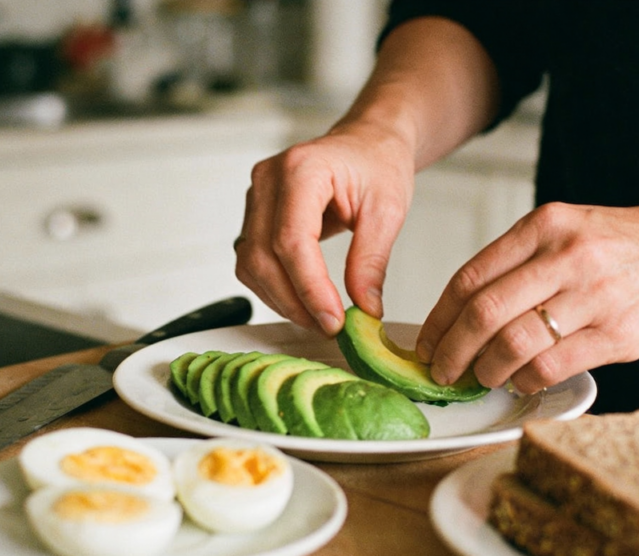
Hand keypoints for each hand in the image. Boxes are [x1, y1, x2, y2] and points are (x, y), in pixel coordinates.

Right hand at [235, 121, 415, 334]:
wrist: (366, 144)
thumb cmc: (378, 165)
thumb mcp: (388, 210)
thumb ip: (372, 260)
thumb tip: (364, 308)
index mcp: (302, 169)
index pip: (292, 240)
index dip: (309, 287)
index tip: (334, 320)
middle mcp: (268, 180)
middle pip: (263, 256)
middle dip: (295, 301)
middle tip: (331, 328)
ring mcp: (255, 197)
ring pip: (251, 264)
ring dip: (282, 300)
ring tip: (321, 319)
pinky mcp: (254, 215)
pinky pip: (252, 262)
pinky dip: (275, 288)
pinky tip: (304, 301)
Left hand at [414, 200, 638, 392]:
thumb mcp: (577, 228)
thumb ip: (527, 259)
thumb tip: (471, 308)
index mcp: (547, 224)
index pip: (471, 276)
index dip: (439, 317)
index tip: (427, 340)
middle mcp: (566, 255)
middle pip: (482, 312)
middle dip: (451, 351)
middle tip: (441, 370)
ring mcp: (593, 295)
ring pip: (512, 343)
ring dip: (485, 370)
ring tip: (481, 379)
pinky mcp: (618, 333)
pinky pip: (551, 366)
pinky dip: (526, 380)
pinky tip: (523, 382)